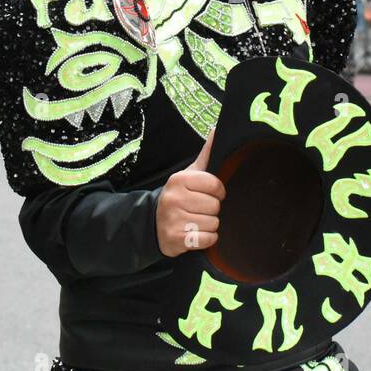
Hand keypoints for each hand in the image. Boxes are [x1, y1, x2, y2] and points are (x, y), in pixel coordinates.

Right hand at [156, 130, 223, 256]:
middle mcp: (175, 198)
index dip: (218, 192)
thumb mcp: (187, 175)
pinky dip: (206, 238)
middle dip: (211, 209)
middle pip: (215, 206)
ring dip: (208, 224)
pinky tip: (195, 233)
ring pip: (213, 223)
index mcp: (179, 179)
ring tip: (195, 220)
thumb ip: (205, 155)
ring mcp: (175, 219)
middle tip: (198, 209)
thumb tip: (217, 131)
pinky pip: (208, 239)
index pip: (215, 185)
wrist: (152, 223)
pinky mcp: (177, 239)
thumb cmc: (177, 197)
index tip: (211, 194)